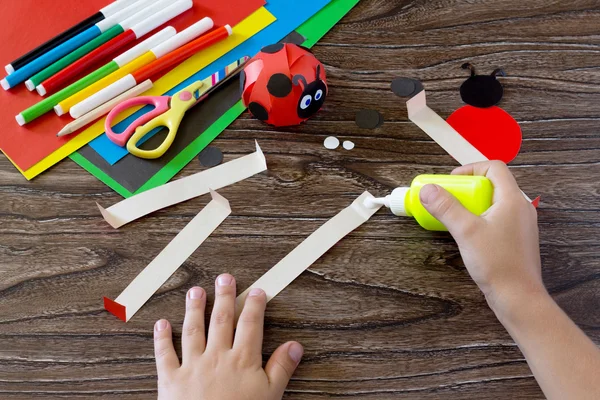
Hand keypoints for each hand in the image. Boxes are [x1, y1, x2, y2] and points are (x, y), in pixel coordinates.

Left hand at [153, 274, 303, 399]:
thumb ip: (281, 369)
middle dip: (224, 297)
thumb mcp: (270, 396)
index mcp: (242, 360)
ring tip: (196, 291)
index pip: (250, 325)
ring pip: (193, 330)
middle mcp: (216, 357)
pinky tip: (161, 323)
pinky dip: (162, 338)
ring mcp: (192, 366)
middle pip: (221, 320)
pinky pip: (165, 355)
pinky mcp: (171, 380)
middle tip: (225, 278)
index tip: (257, 291)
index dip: (254, 306)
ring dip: (194, 309)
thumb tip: (295, 346)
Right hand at [419, 161, 545, 315]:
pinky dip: (480, 218)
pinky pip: (496, 218)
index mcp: (513, 200)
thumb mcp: (466, 231)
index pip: (494, 167)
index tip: (452, 181)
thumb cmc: (498, 264)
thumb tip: (428, 190)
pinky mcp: (515, 239)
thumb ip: (446, 207)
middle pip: (493, 184)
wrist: (518, 297)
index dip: (471, 168)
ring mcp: (520, 224)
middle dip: (468, 188)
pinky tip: (467, 233)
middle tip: (450, 198)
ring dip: (472, 203)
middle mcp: (520, 208)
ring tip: (455, 216)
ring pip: (494, 202)